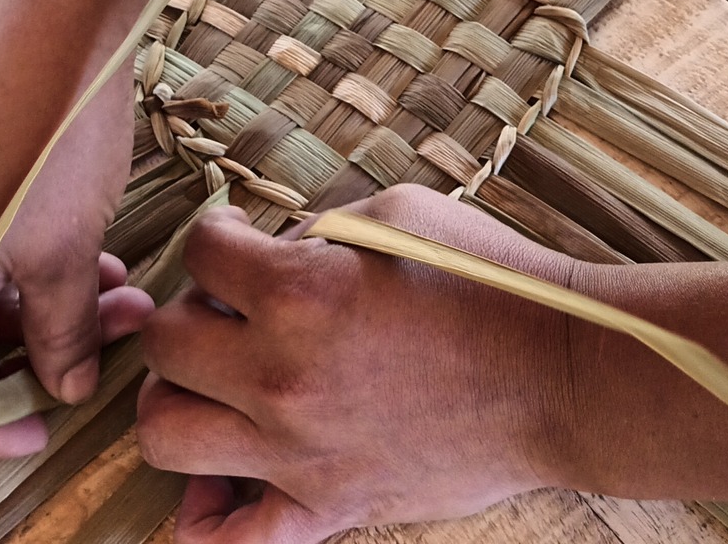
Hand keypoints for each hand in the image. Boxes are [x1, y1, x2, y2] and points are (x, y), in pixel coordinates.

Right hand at [0, 56, 151, 456]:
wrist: (50, 7)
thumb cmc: (51, 123)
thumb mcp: (64, 248)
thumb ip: (62, 333)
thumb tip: (63, 385)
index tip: (44, 432)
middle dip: (31, 356)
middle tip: (106, 346)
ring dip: (37, 310)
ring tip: (119, 296)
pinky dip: (19, 269)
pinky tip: (92, 259)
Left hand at [136, 185, 579, 542]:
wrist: (566, 373)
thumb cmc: (492, 282)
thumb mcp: (397, 217)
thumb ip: (314, 232)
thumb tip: (267, 255)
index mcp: (299, 291)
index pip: (200, 251)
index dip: (216, 235)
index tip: (237, 239)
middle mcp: (282, 374)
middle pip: (161, 342)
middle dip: (185, 312)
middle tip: (226, 310)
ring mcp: (298, 450)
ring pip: (164, 435)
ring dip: (175, 399)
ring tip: (213, 384)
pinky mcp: (328, 505)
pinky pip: (231, 541)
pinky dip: (206, 518)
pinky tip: (220, 482)